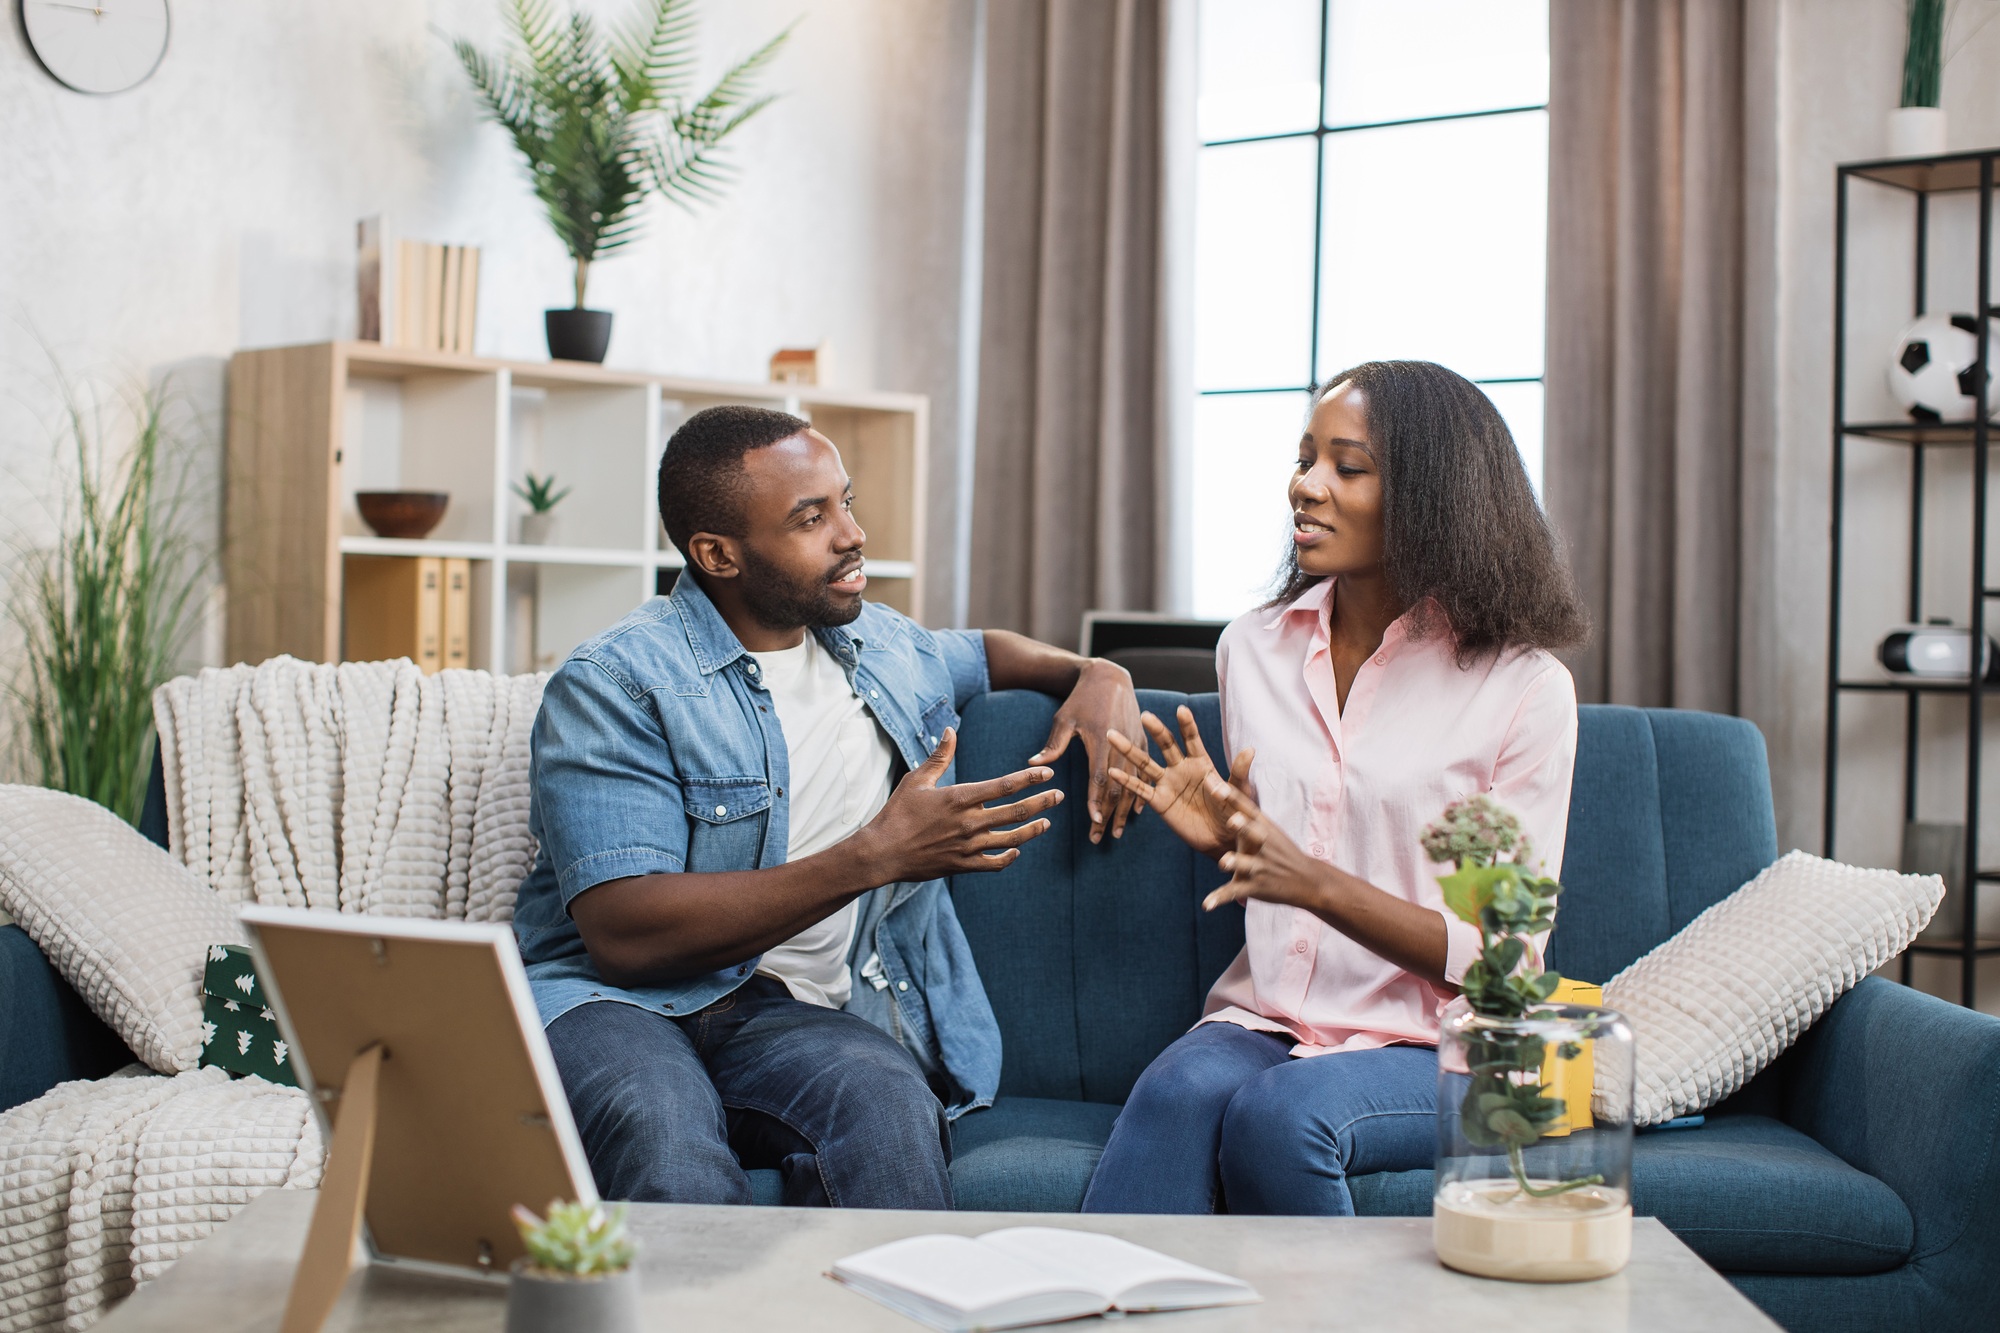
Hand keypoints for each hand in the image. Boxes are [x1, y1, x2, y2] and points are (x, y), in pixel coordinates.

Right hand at [854, 728, 1063, 881]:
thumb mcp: (916, 780)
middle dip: (1042, 802)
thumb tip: (950, 730)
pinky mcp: (963, 865)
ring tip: (1047, 823)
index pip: (1005, 785)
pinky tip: (1017, 850)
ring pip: (1011, 839)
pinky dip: (1010, 857)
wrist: (882, 853)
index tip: (1047, 773)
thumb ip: (939, 756)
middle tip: (1059, 796)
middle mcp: (969, 822)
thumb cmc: (897, 813)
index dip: (1029, 778)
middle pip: (1016, 811)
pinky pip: (995, 864)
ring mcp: (968, 846)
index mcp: (959, 798)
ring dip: (1033, 830)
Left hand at [1029, 658, 1143, 843]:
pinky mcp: (1143, 742)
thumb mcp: (1064, 719)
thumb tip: (1033, 765)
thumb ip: (1052, 745)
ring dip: (1125, 810)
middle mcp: (1121, 745)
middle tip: (1100, 837)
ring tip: (1117, 832)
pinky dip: (1141, 792)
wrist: (1109, 677)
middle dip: (1109, 815)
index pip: (1099, 779)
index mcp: (1100, 741)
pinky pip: (1145, 772)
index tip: (1094, 822)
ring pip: (1133, 784)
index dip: (1097, 802)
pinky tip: (1137, 810)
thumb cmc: (1081, 699)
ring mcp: (1135, 744)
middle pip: (1117, 788)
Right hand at [1104, 707, 1252, 859]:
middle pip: (1166, 745)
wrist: (1223, 838)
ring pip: (1145, 763)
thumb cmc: (1235, 813)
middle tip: (1144, 715)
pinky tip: (1112, 771)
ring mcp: (1168, 784)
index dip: (1187, 725)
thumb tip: (1250, 749)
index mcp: (1202, 763)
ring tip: (1112, 734)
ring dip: (1129, 750)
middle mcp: (1182, 769)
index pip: (1192, 740)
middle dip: (1156, 730)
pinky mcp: (1159, 802)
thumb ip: (1240, 772)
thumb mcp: (1239, 792)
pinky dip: (1126, 781)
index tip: (1181, 710)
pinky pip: (1140, 790)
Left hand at [1202, 779, 1330, 912]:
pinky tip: (1206, 905)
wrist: (1308, 880)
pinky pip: (1235, 892)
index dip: (1233, 798)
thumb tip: (1222, 787)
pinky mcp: (1255, 887)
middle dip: (1244, 827)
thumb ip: (1246, 813)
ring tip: (1224, 862)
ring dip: (1236, 863)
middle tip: (1232, 820)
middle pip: (1253, 833)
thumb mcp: (1268, 830)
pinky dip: (1219, 899)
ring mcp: (1260, 867)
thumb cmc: (1281, 851)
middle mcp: (1263, 845)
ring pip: (1245, 864)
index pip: (1248, 809)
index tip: (1216, 786)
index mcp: (1264, 828)